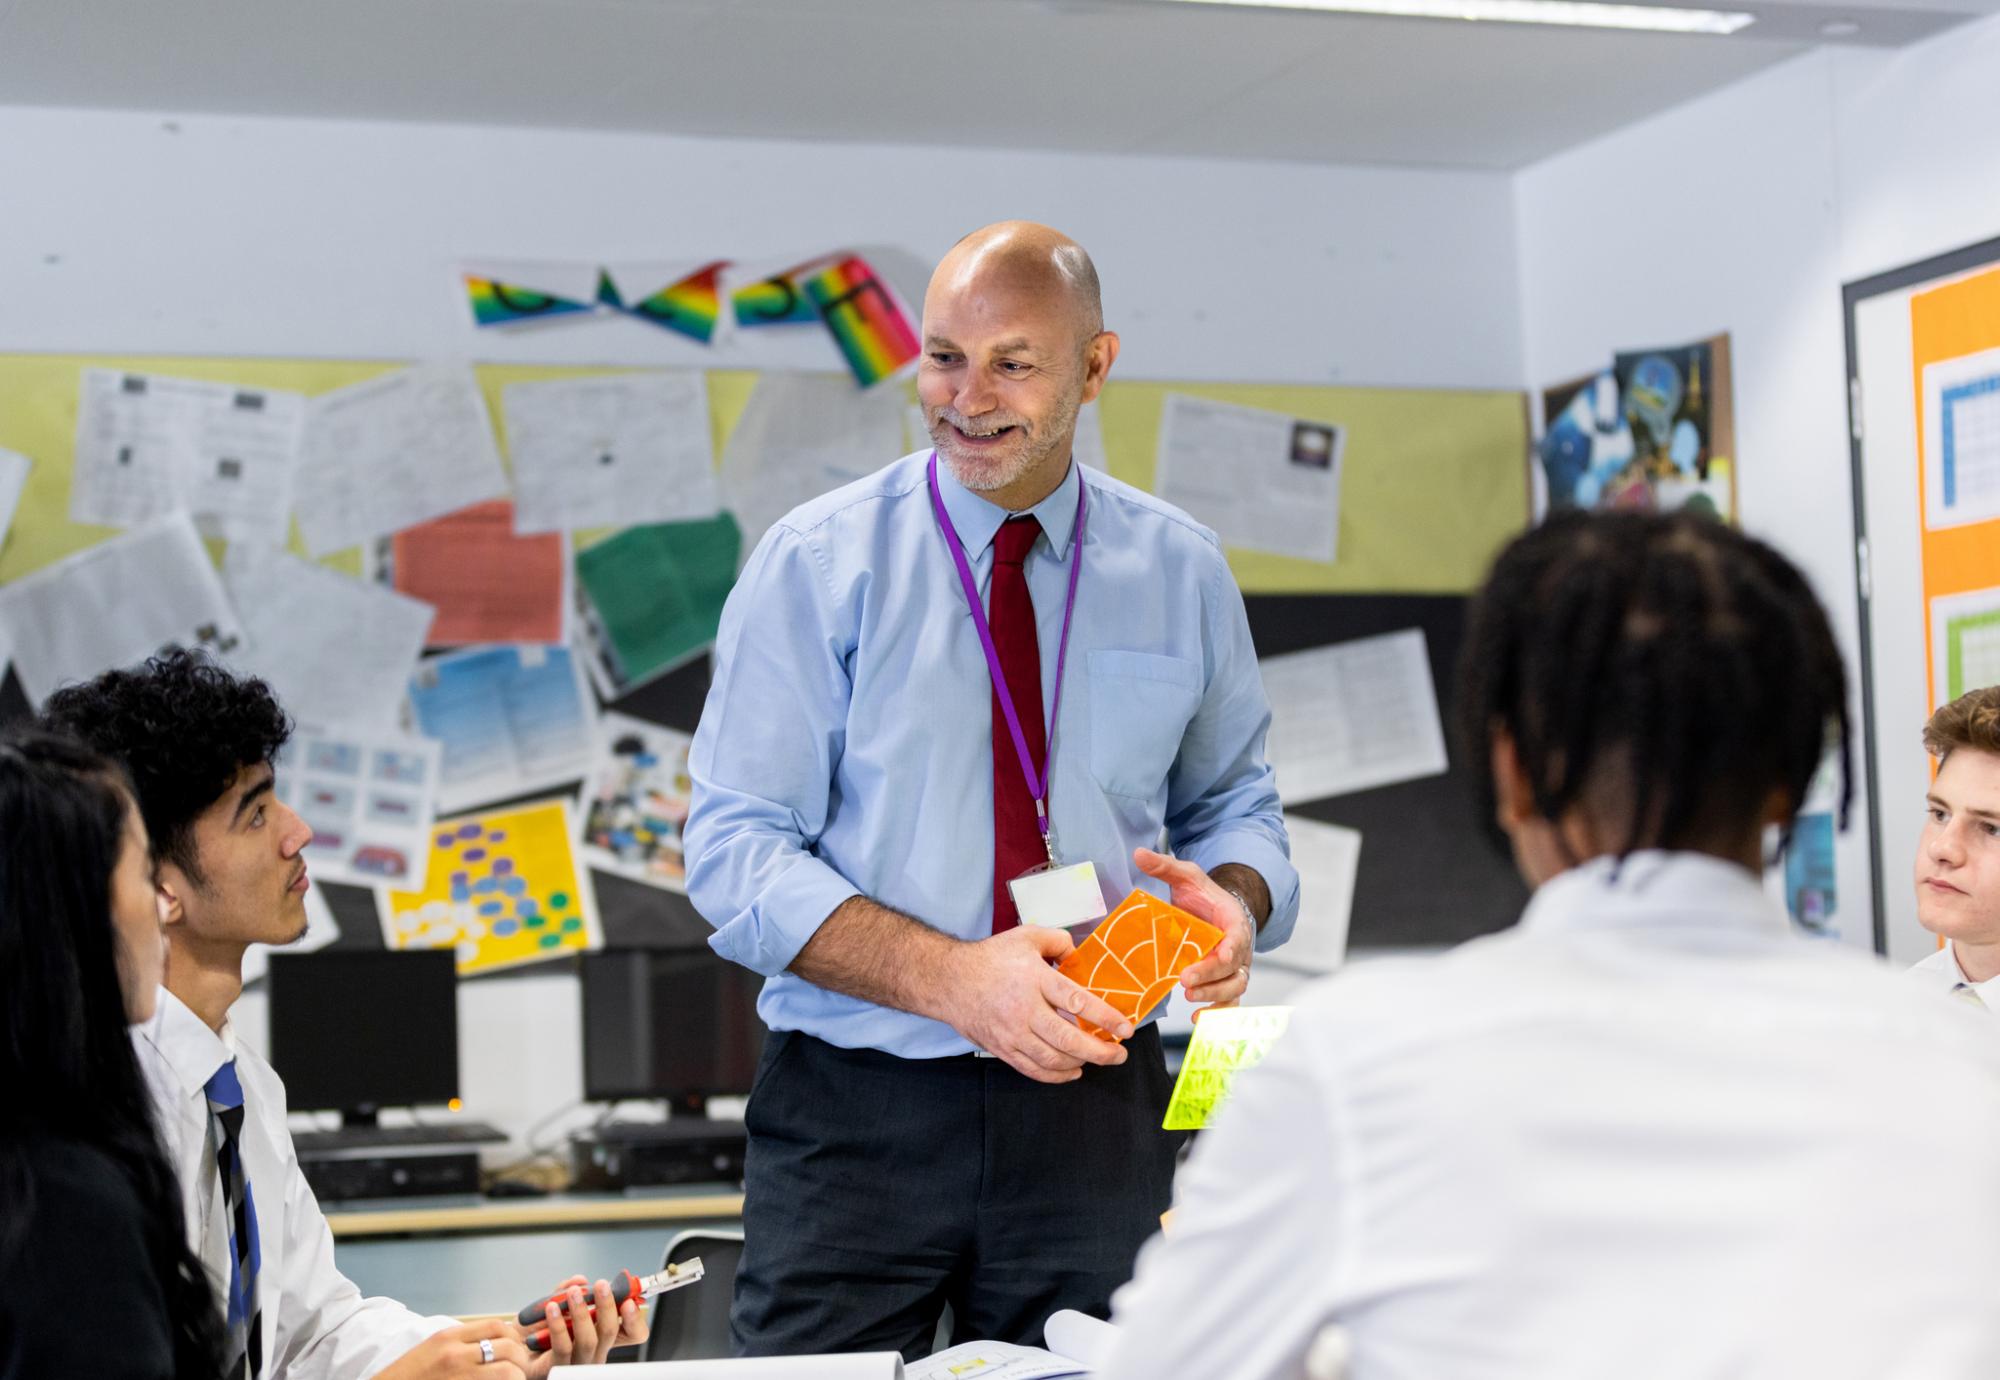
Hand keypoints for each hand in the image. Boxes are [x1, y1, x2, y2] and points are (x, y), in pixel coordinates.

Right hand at [373, 1320, 529, 1379]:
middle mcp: (455, 1354)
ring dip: (516, 1377)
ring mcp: (460, 1377)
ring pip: (507, 1372)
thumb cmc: (408, 1375)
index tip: (516, 1347)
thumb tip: (496, 1340)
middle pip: (508, 1347)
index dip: (513, 1336)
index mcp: (448, 1337)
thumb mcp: (432, 1348)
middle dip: (520, 1359)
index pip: (496, 1326)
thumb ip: (461, 1342)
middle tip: (520, 1368)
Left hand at [527, 1276, 648, 1374]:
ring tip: (573, 1293)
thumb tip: (580, 1280)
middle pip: (611, 1332)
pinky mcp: (555, 1369)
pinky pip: (562, 1347)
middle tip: (601, 1285)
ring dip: (582, 1312)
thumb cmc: (536, 1331)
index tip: (629, 1301)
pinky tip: (551, 1308)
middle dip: (608, 1306)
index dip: (634, 1319)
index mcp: (601, 1337)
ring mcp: (577, 1364)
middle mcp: (594, 1352)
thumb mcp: (556, 1304)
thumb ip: (568, 1291)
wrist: (511, 1349)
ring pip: (589, 1340)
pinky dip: (558, 1324)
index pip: (631, 1333)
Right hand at [938, 925, 1135, 1081]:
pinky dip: (1056, 1075)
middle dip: (1100, 1051)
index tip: (1126, 1027)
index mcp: (1034, 979)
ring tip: (1100, 1059)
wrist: (949, 981)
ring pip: (1053, 1058)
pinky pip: (1033, 1069)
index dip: (1106, 1017)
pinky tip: (1073, 1071)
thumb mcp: (1026, 936)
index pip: (1078, 1002)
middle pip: (1068, 1038)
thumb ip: (1057, 941)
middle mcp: (1024, 1009)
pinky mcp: (1003, 1048)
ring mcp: (1012, 1033)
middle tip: (1120, 1054)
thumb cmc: (990, 958)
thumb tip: (1079, 953)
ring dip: (1081, 1063)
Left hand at [1134, 848, 1253, 1013]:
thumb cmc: (1203, 895)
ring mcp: (1234, 969)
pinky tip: (1199, 1021)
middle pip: (1234, 972)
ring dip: (1215, 999)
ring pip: (1235, 989)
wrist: (1217, 909)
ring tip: (1190, 1000)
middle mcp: (1239, 949)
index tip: (1208, 963)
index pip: (1235, 942)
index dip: (1224, 956)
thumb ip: (1165, 865)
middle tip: (1186, 983)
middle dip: (1212, 980)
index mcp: (1233, 923)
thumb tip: (1138, 853)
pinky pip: (1228, 1003)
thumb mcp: (1186, 877)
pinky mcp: (1225, 982)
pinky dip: (1218, 1014)